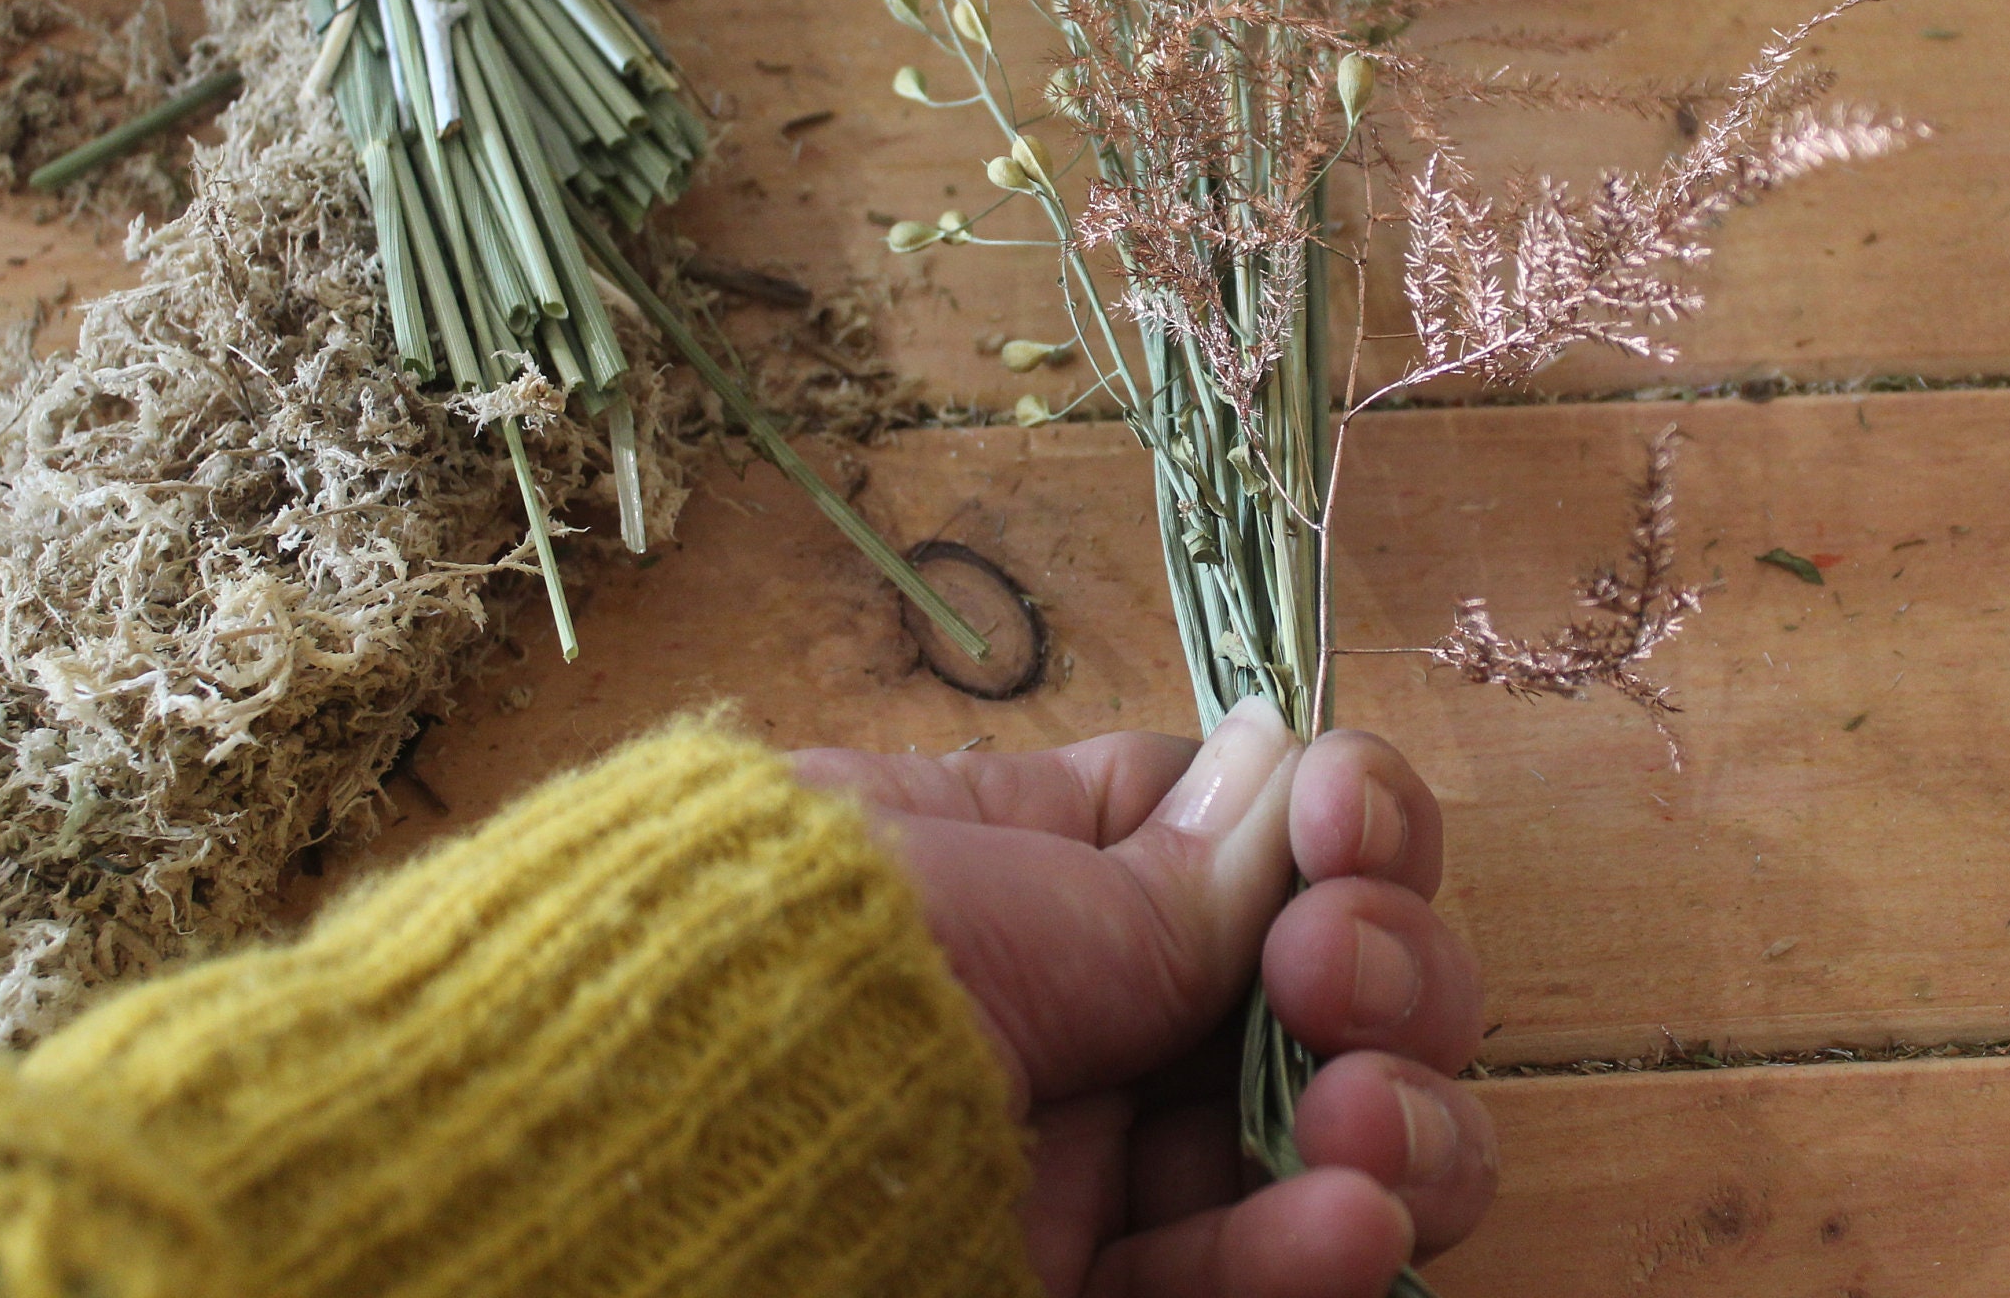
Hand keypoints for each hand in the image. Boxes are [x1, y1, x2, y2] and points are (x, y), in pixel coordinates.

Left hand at [792, 699, 1495, 1297]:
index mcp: (1025, 870)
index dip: (1334, 820)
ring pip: (1319, 1145)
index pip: (1239, 832)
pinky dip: (1313, 1259)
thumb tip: (1291, 763)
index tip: (1346, 827)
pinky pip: (1235, 1286)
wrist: (618, 1196)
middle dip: (1387, 970)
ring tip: (1361, 1132)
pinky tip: (1351, 1228)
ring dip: (1392, 1123)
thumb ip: (1162, 874)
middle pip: (1317, 988)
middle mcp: (1075, 1016)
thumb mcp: (973, 892)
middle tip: (1337, 976)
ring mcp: (1082, 1174)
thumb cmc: (775, 977)